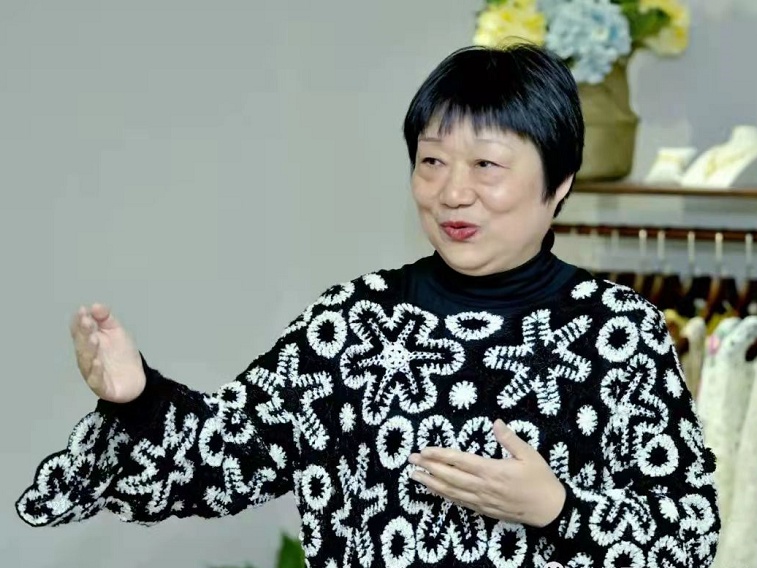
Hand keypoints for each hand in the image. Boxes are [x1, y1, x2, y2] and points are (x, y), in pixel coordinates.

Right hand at [70, 303, 144, 402]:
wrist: (137, 378)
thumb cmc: (122, 354)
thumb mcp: (116, 332)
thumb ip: (106, 319)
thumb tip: (95, 306)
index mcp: (88, 343)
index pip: (80, 331)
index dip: (80, 321)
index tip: (84, 311)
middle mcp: (87, 358)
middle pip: (82, 345)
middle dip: (84, 333)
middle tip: (87, 322)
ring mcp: (93, 373)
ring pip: (86, 362)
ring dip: (89, 350)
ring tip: (93, 339)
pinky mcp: (102, 387)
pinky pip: (96, 380)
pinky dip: (96, 372)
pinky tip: (97, 362)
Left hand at [407, 419, 565, 527]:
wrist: (550, 510)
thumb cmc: (540, 480)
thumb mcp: (529, 454)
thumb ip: (510, 439)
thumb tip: (496, 422)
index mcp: (492, 470)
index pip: (459, 461)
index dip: (440, 456)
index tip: (424, 450)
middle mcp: (483, 487)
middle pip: (449, 477)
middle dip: (428, 468)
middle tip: (411, 460)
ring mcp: (482, 500)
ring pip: (450, 492)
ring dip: (430, 483)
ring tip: (414, 476)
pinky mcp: (484, 510)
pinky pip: (459, 502)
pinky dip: (444, 496)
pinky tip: (435, 491)